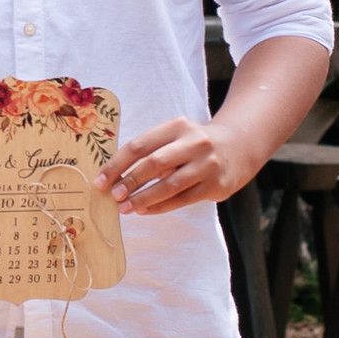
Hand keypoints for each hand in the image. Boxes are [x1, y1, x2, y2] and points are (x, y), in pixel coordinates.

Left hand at [98, 116, 248, 216]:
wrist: (238, 146)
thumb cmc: (193, 144)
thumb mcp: (174, 137)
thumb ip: (150, 151)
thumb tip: (114, 178)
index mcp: (177, 126)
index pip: (139, 146)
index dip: (116, 165)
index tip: (100, 180)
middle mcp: (194, 142)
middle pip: (154, 164)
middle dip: (130, 181)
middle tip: (113, 196)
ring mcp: (207, 164)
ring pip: (169, 185)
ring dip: (143, 198)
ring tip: (125, 208)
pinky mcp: (215, 185)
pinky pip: (182, 200)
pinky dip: (160, 207)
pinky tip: (144, 210)